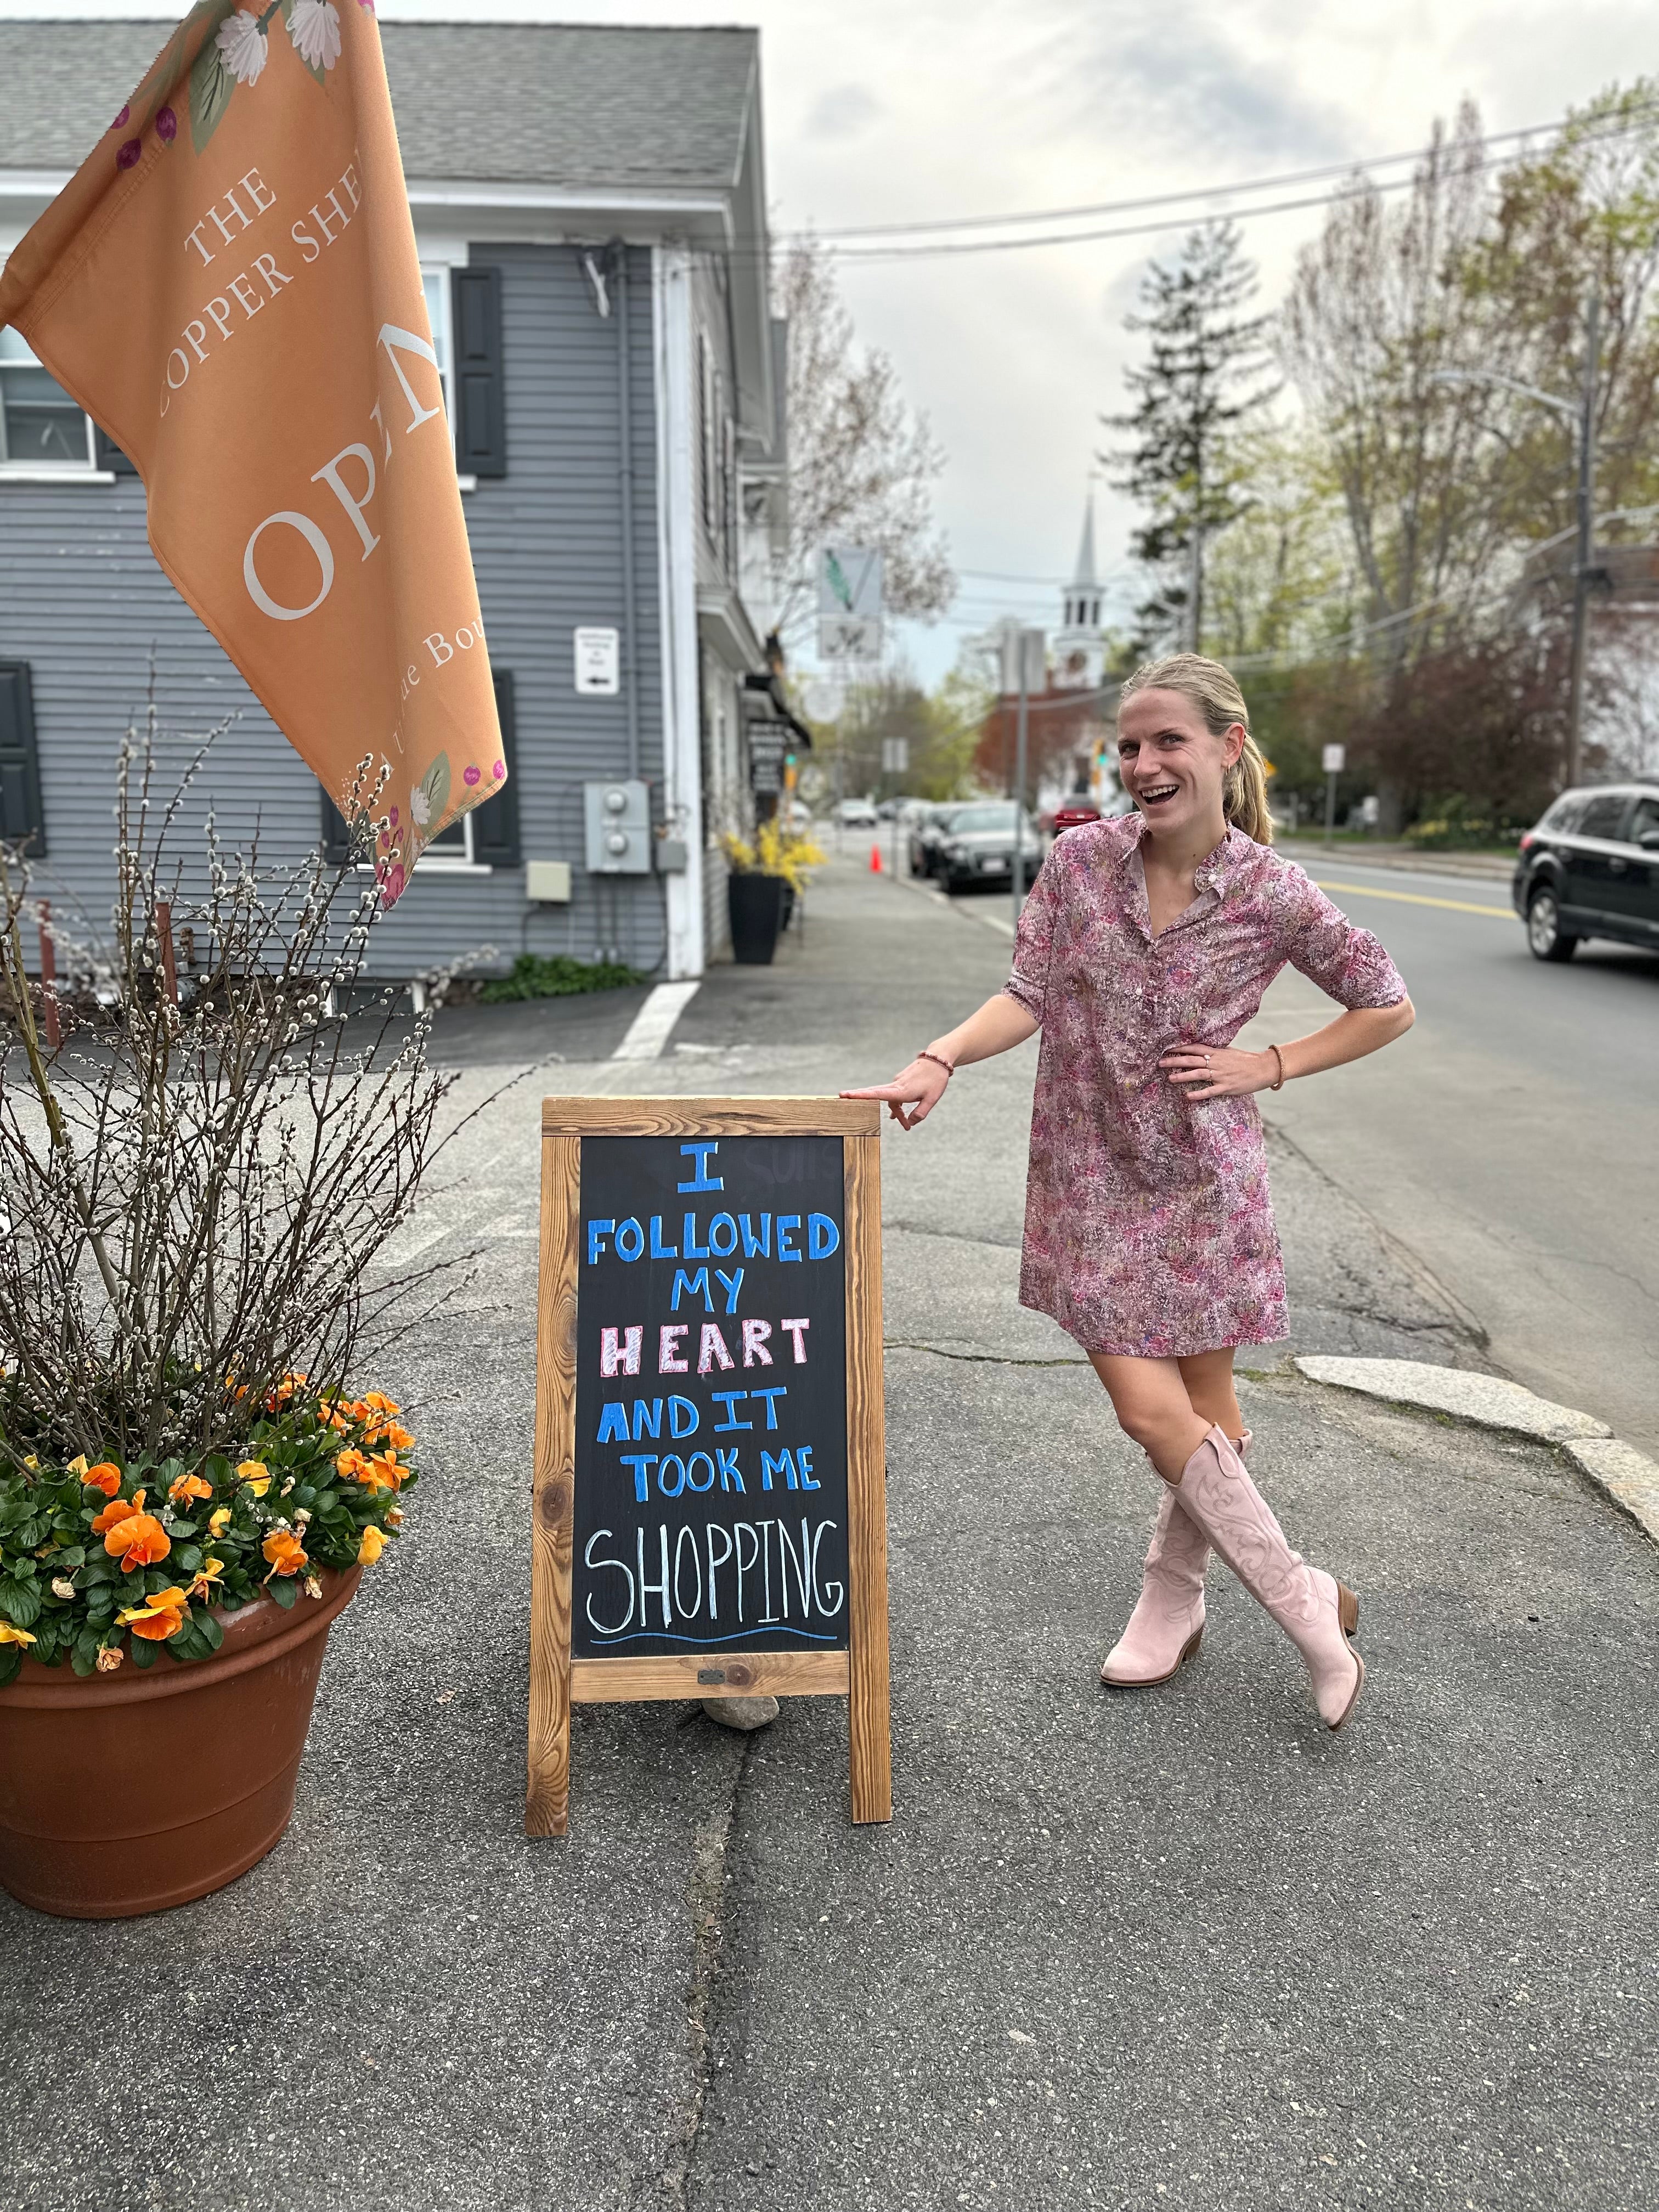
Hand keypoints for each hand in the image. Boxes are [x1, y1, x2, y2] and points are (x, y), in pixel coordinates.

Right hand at [840, 1057, 949, 1129]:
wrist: (938, 1060)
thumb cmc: (936, 1079)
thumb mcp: (932, 1100)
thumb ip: (920, 1114)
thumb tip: (910, 1123)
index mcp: (901, 1090)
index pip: (877, 1094)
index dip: (860, 1096)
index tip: (846, 1094)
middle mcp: (896, 1085)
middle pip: (872, 1092)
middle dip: (858, 1096)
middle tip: (840, 1096)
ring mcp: (897, 1083)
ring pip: (889, 1099)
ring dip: (895, 1112)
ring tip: (905, 1125)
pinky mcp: (901, 1083)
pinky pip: (895, 1096)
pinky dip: (898, 1106)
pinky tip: (900, 1115)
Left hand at [1159, 1045, 1275, 1100]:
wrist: (1264, 1068)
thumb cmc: (1246, 1061)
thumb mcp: (1229, 1053)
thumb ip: (1215, 1053)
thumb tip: (1201, 1052)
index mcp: (1217, 1053)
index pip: (1195, 1048)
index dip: (1180, 1048)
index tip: (1167, 1048)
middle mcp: (1216, 1063)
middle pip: (1192, 1060)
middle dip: (1175, 1061)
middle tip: (1160, 1062)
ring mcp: (1221, 1075)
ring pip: (1198, 1074)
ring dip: (1183, 1076)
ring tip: (1170, 1078)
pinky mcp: (1227, 1087)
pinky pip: (1210, 1091)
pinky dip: (1198, 1094)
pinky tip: (1188, 1096)